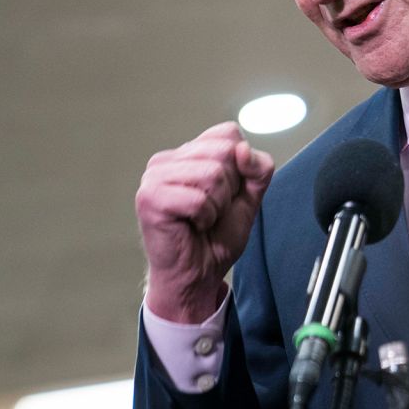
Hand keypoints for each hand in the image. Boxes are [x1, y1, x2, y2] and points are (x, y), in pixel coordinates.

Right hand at [136, 122, 274, 322]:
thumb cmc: (217, 236)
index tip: (228, 193)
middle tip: (213, 210)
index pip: (229, 134)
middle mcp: (166, 159)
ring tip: (202, 218)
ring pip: (213, 174)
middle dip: (231, 188)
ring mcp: (154, 177)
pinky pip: (199, 200)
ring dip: (218, 205)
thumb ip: (258, 169)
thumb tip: (243, 150)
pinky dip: (205, 218)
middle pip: (224, 152)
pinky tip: (192, 226)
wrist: (198, 274)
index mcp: (188, 153)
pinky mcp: (150, 198)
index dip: (241, 166)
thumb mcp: (250, 196)